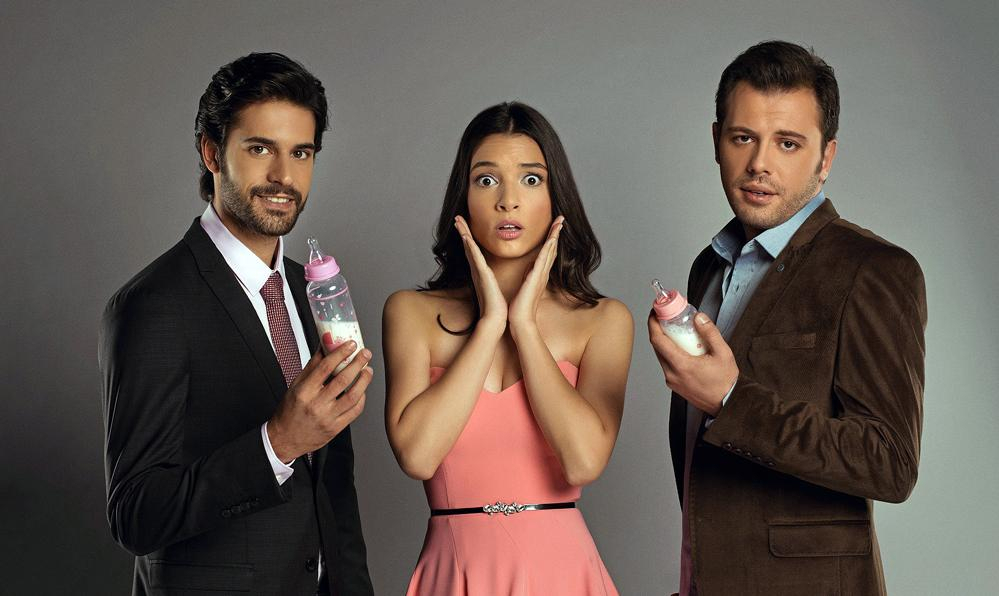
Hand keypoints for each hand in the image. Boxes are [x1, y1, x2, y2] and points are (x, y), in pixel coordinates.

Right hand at [267, 337, 372, 461]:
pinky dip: (362, 399)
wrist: (285, 439)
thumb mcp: (296, 385)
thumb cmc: (289, 411)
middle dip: (357, 364)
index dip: (340, 353)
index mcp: (304, 391)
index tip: (350, 345)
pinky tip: (362, 390)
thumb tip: (323, 346)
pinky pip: (354, 412)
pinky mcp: (336, 428)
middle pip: (342, 380)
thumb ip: (312, 366)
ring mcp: (327, 417)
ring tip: (368, 370)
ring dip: (364, 381)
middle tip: (365, 354)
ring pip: (352, 396)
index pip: (325, 367)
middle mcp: (316, 404)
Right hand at [454, 215, 506, 328]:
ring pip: (469, 248)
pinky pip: (475, 257)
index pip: (473, 251)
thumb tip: (494, 276)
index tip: (464, 226)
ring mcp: (478, 271)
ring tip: (458, 221)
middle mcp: (477, 269)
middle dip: (462, 231)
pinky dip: (470, 247)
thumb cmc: (496, 304)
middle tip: (457, 218)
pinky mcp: (481, 274)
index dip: (468, 238)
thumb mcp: (494, 287)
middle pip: (468, 246)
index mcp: (481, 272)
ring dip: (464, 233)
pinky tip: (466, 237)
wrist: (496, 317)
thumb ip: (492, 279)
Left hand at [508, 216, 563, 332]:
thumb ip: (527, 278)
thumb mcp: (523, 287)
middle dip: (556, 233)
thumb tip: (527, 271)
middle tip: (561, 219)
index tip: (554, 228)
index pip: (546, 254)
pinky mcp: (536, 277)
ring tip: (559, 222)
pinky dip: (549, 247)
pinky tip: (552, 238)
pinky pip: (544, 259)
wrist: (520, 320)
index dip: (551, 240)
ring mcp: (541, 274)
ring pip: (550, 250)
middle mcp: (542, 273)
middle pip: (552, 249)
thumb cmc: (520, 307)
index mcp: (538, 274)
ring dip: (555, 235)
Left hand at [647, 310, 738, 415]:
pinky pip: (667, 364)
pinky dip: (670, 353)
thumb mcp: (723, 353)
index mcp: (682, 365)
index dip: (653, 324)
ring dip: (664, 341)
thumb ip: (710, 332)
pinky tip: (680, 347)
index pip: (658, 340)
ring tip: (674, 330)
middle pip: (657, 347)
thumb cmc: (726, 382)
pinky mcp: (674, 384)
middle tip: (665, 317)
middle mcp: (672, 374)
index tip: (655, 313)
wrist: (728, 403)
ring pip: (661, 356)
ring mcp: (672, 381)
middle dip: (659, 329)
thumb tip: (699, 318)